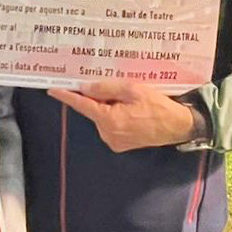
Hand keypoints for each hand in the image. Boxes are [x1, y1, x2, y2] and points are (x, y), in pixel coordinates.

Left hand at [47, 80, 195, 152]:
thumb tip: (85, 88)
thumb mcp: (133, 90)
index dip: (66, 96)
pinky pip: (110, 125)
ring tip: (128, 100)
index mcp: (109, 120)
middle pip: (93, 110)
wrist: (179, 126)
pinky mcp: (121, 145)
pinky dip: (114, 116)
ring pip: (102, 117)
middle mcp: (107, 134)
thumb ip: (107, 88)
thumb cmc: (158, 106)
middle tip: (113, 87)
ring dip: (108, 107)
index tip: (52, 90)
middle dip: (97, 98)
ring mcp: (114, 142)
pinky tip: (130, 110)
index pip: (82, 105)